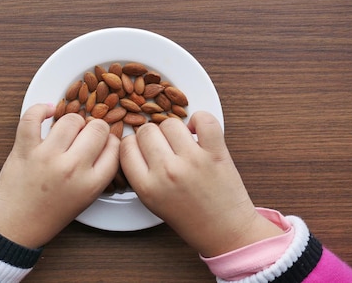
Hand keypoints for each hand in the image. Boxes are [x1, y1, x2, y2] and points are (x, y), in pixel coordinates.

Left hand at [0, 104, 119, 248]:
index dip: (110, 140)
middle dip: (94, 127)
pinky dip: (40, 109)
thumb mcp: (84, 199)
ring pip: (70, 119)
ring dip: (71, 120)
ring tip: (66, 128)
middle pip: (97, 129)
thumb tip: (104, 142)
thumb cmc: (48, 215)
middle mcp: (72, 168)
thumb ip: (97, 172)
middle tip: (85, 133)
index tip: (103, 140)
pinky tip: (47, 111)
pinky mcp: (24, 149)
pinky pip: (33, 117)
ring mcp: (47, 157)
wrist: (14, 228)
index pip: (114, 148)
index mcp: (91, 184)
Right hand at [120, 111, 282, 256]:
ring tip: (181, 142)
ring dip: (174, 129)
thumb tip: (136, 143)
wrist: (226, 232)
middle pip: (146, 131)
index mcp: (147, 187)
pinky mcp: (216, 153)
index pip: (126, 147)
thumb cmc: (191, 219)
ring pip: (170, 123)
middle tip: (163, 146)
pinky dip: (200, 119)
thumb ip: (140, 174)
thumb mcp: (153, 202)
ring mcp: (192, 160)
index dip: (133, 144)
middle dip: (152, 136)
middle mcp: (167, 171)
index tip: (141, 147)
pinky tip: (198, 131)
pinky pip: (204, 120)